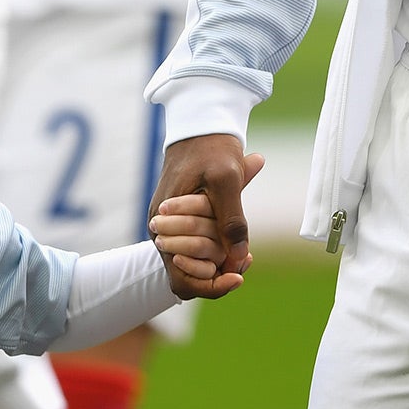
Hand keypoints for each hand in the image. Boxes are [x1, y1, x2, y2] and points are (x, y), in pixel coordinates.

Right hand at [147, 135, 253, 299]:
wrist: (201, 124)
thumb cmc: (213, 148)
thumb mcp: (228, 179)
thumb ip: (232, 219)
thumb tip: (239, 256)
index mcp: (165, 220)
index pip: (183, 275)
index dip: (214, 284)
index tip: (240, 275)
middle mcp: (160, 228)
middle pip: (187, 272)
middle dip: (219, 273)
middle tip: (248, 261)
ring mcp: (167, 225)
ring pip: (192, 262)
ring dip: (218, 262)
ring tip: (245, 255)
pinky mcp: (177, 221)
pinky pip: (194, 248)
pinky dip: (216, 250)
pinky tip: (236, 245)